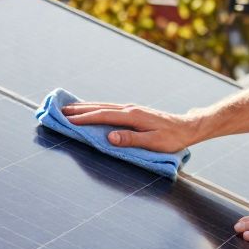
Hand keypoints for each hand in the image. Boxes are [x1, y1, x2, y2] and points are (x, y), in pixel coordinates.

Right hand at [60, 102, 203, 152]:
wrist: (187, 127)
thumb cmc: (172, 138)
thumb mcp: (153, 142)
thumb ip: (131, 140)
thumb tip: (109, 137)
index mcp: (132, 116)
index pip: (103, 116)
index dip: (84, 118)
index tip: (68, 120)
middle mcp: (130, 109)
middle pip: (100, 107)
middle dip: (80, 109)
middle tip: (61, 110)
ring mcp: (132, 109)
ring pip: (104, 106)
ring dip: (87, 107)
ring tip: (70, 108)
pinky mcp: (134, 111)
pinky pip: (110, 108)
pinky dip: (97, 108)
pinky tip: (93, 110)